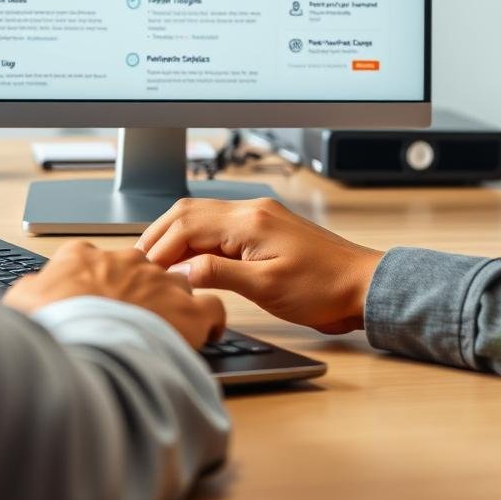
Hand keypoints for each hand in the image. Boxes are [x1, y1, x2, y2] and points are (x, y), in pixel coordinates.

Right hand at [2, 240, 225, 348]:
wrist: (84, 341)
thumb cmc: (54, 323)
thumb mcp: (23, 299)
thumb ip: (30, 290)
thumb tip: (26, 293)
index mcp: (86, 256)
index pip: (95, 260)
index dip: (99, 283)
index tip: (99, 302)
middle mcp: (128, 261)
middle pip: (140, 271)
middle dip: (138, 293)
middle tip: (130, 323)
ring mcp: (162, 283)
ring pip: (176, 285)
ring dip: (173, 305)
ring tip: (166, 332)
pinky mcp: (190, 311)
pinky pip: (211, 309)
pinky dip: (210, 321)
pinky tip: (203, 334)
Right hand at [137, 198, 382, 334]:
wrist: (362, 285)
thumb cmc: (323, 289)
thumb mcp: (268, 288)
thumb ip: (220, 274)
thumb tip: (182, 269)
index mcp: (250, 221)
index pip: (187, 224)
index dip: (160, 248)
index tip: (144, 273)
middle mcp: (251, 210)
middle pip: (188, 212)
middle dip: (158, 236)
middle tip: (139, 265)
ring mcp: (257, 216)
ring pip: (201, 216)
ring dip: (174, 236)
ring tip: (156, 263)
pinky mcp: (262, 228)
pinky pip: (218, 225)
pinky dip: (195, 239)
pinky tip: (187, 258)